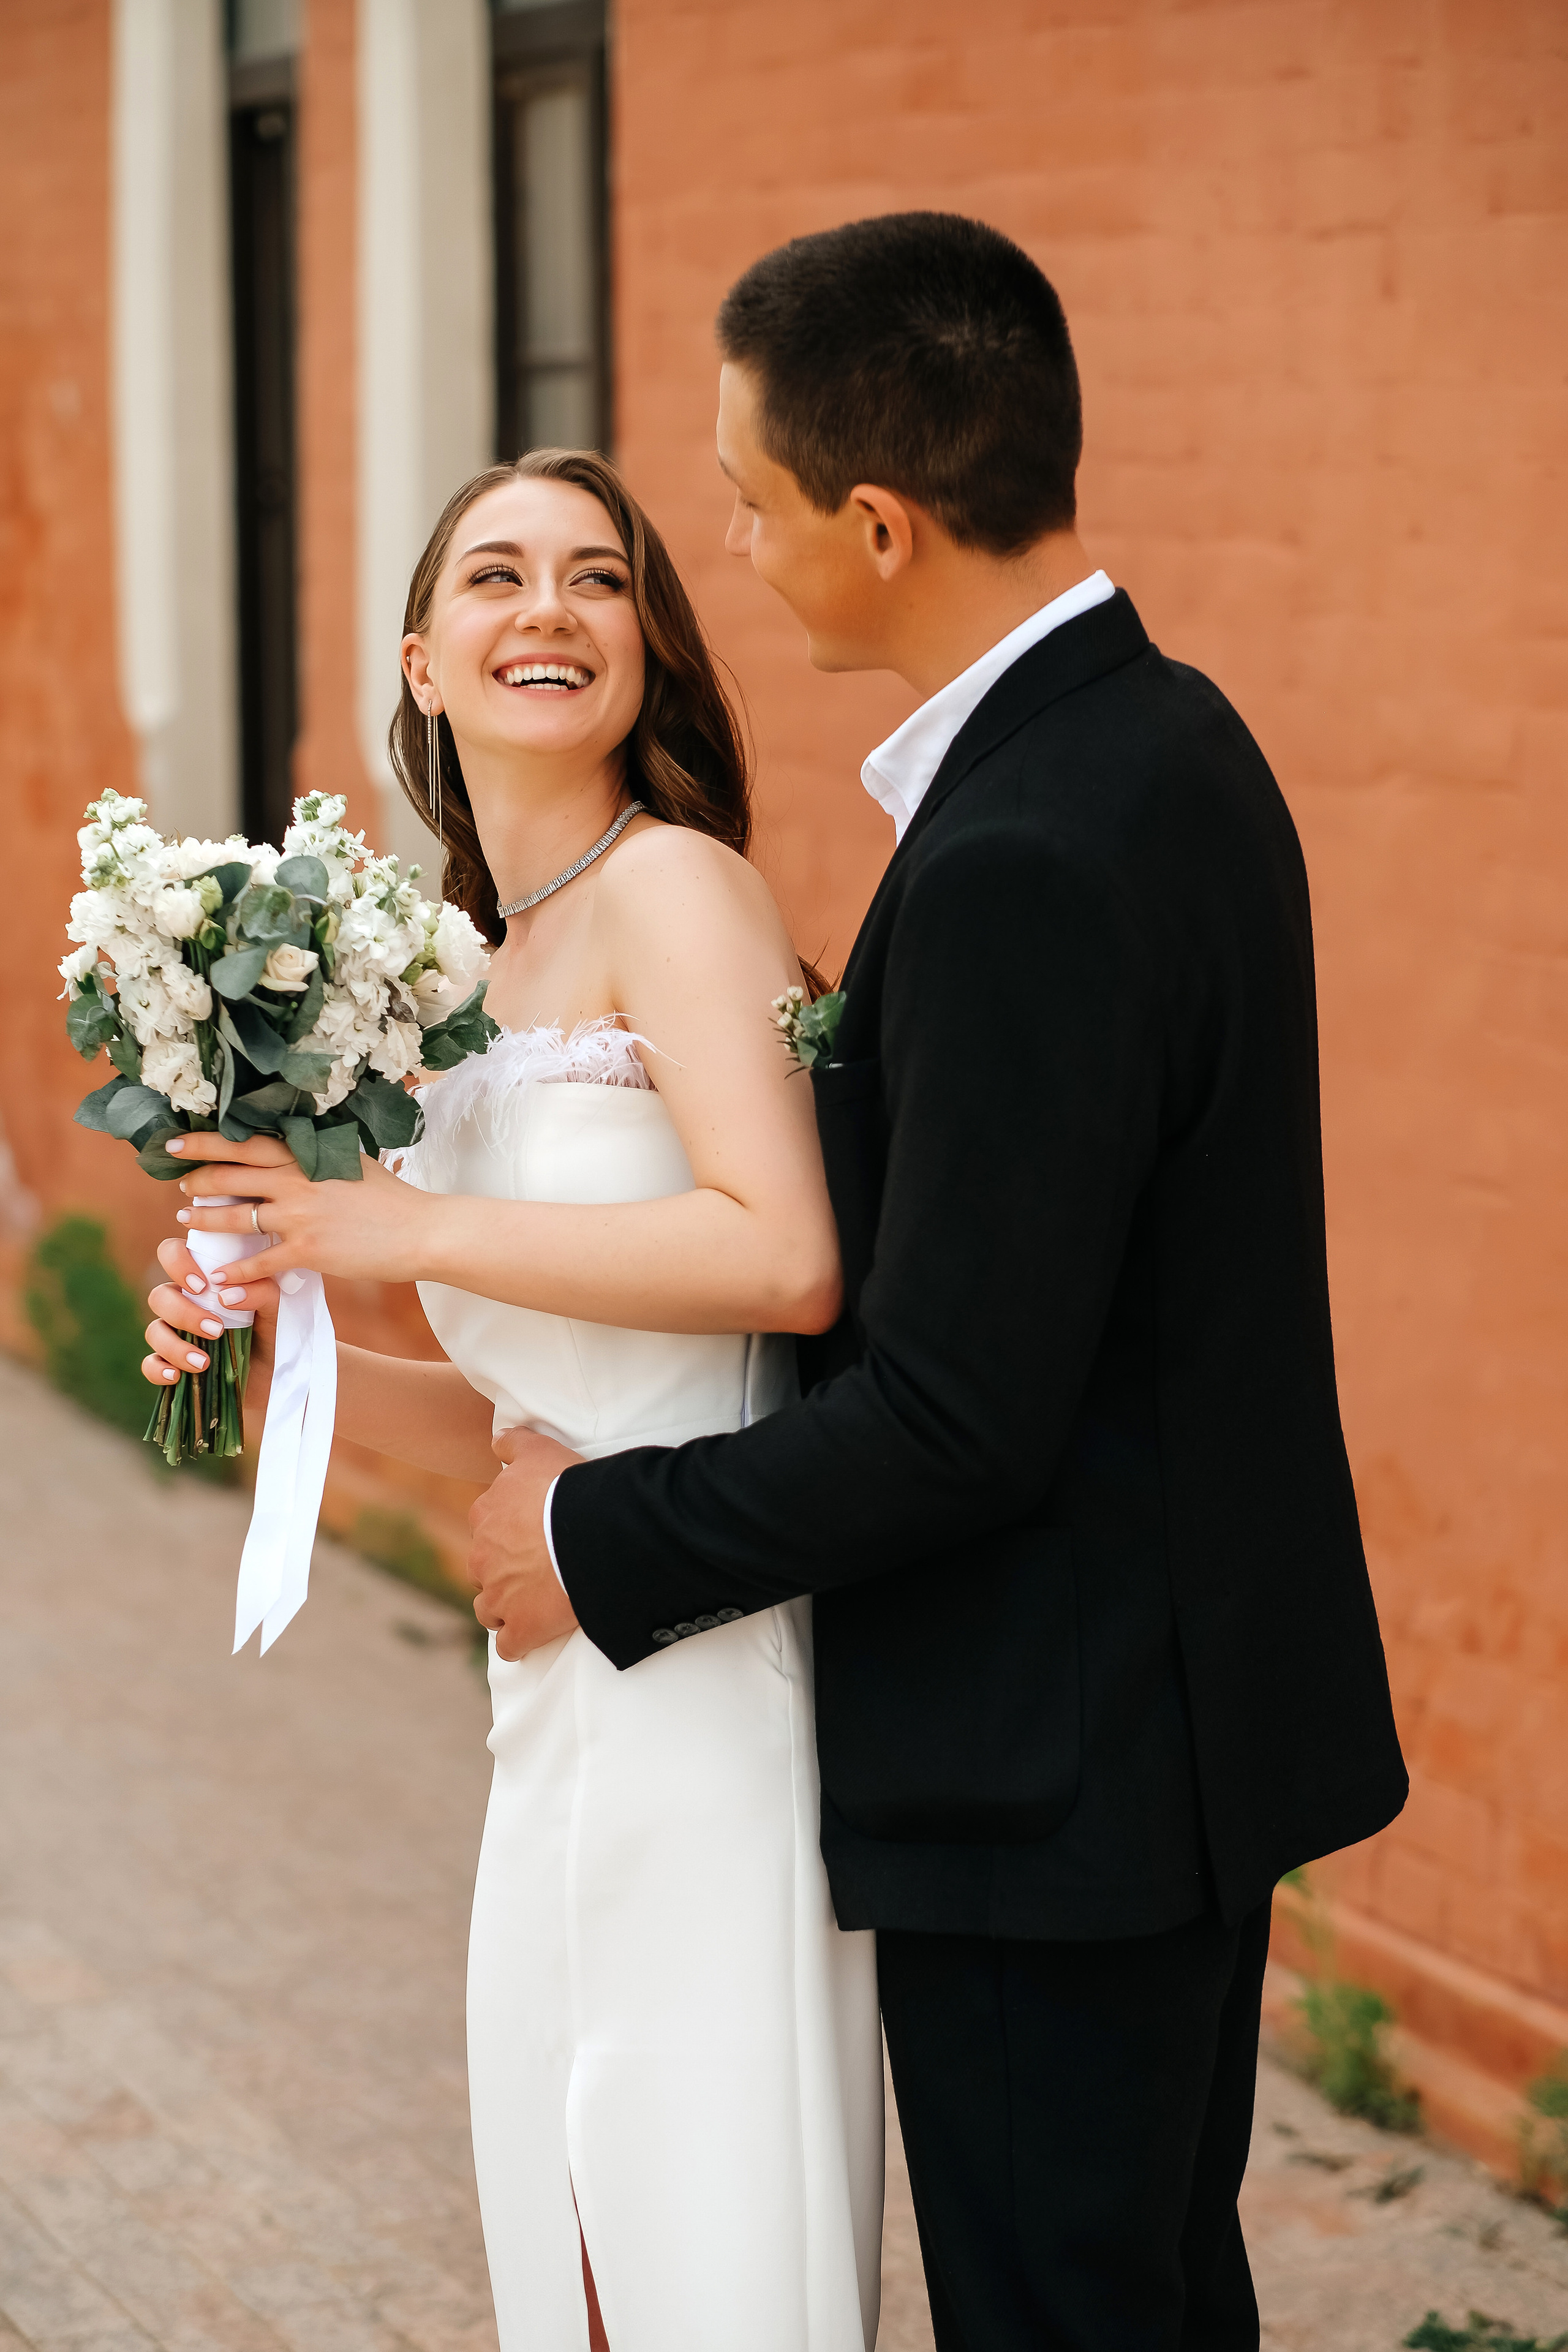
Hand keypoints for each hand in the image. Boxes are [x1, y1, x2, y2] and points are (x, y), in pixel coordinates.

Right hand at [141, 1235, 280, 1404]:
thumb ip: (261, 1292)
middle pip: (159, 1296)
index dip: (177, 1263)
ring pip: (153, 1331)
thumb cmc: (274, 1331)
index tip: (202, 1285)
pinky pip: (149, 1365)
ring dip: (174, 1346)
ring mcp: (176, 1334)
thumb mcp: (276, 1309)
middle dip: (182, 1312)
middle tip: (215, 1329)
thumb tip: (227, 1294)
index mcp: (204, 1281)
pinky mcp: (173, 1364)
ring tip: (204, 1362)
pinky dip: (156, 1370)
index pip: (172, 1253)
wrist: (276, 1374)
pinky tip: (175, 1376)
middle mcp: (184, 1303)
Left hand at [164, 1130, 435, 1286]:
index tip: (176, 1144)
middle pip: (230, 1176)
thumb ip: (318, 1156)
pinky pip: (259, 1262)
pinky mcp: (308, 1250)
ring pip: (236, 1218)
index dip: (205, 1143)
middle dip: (196, 1181)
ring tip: (186, 1224)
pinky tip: (220, 1279)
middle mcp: (297, 1180)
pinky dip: (235, 1272)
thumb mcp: (351, 1162)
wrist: (422, 1230)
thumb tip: (295, 1148)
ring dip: (205, 1222)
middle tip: (179, 1187)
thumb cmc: (391, 1197)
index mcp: (307, 1155)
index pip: (245, 1143)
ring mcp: (300, 1215)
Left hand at [470, 1426, 584, 1660]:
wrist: (593, 1531)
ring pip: (488, 1610)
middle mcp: (483, 1557)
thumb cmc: (569, 1489)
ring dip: (504, 1609)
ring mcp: (499, 1596)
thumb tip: (497, 1441)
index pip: (485, 1529)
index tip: (529, 1537)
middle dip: (501, 1572)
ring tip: (531, 1605)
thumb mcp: (540, 1451)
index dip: (506, 1535)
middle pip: (483, 1570)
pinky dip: (519, 1642)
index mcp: (485, 1517)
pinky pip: (510, 1645)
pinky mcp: (521, 1628)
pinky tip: (534, 1637)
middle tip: (535, 1570)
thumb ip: (514, 1443)